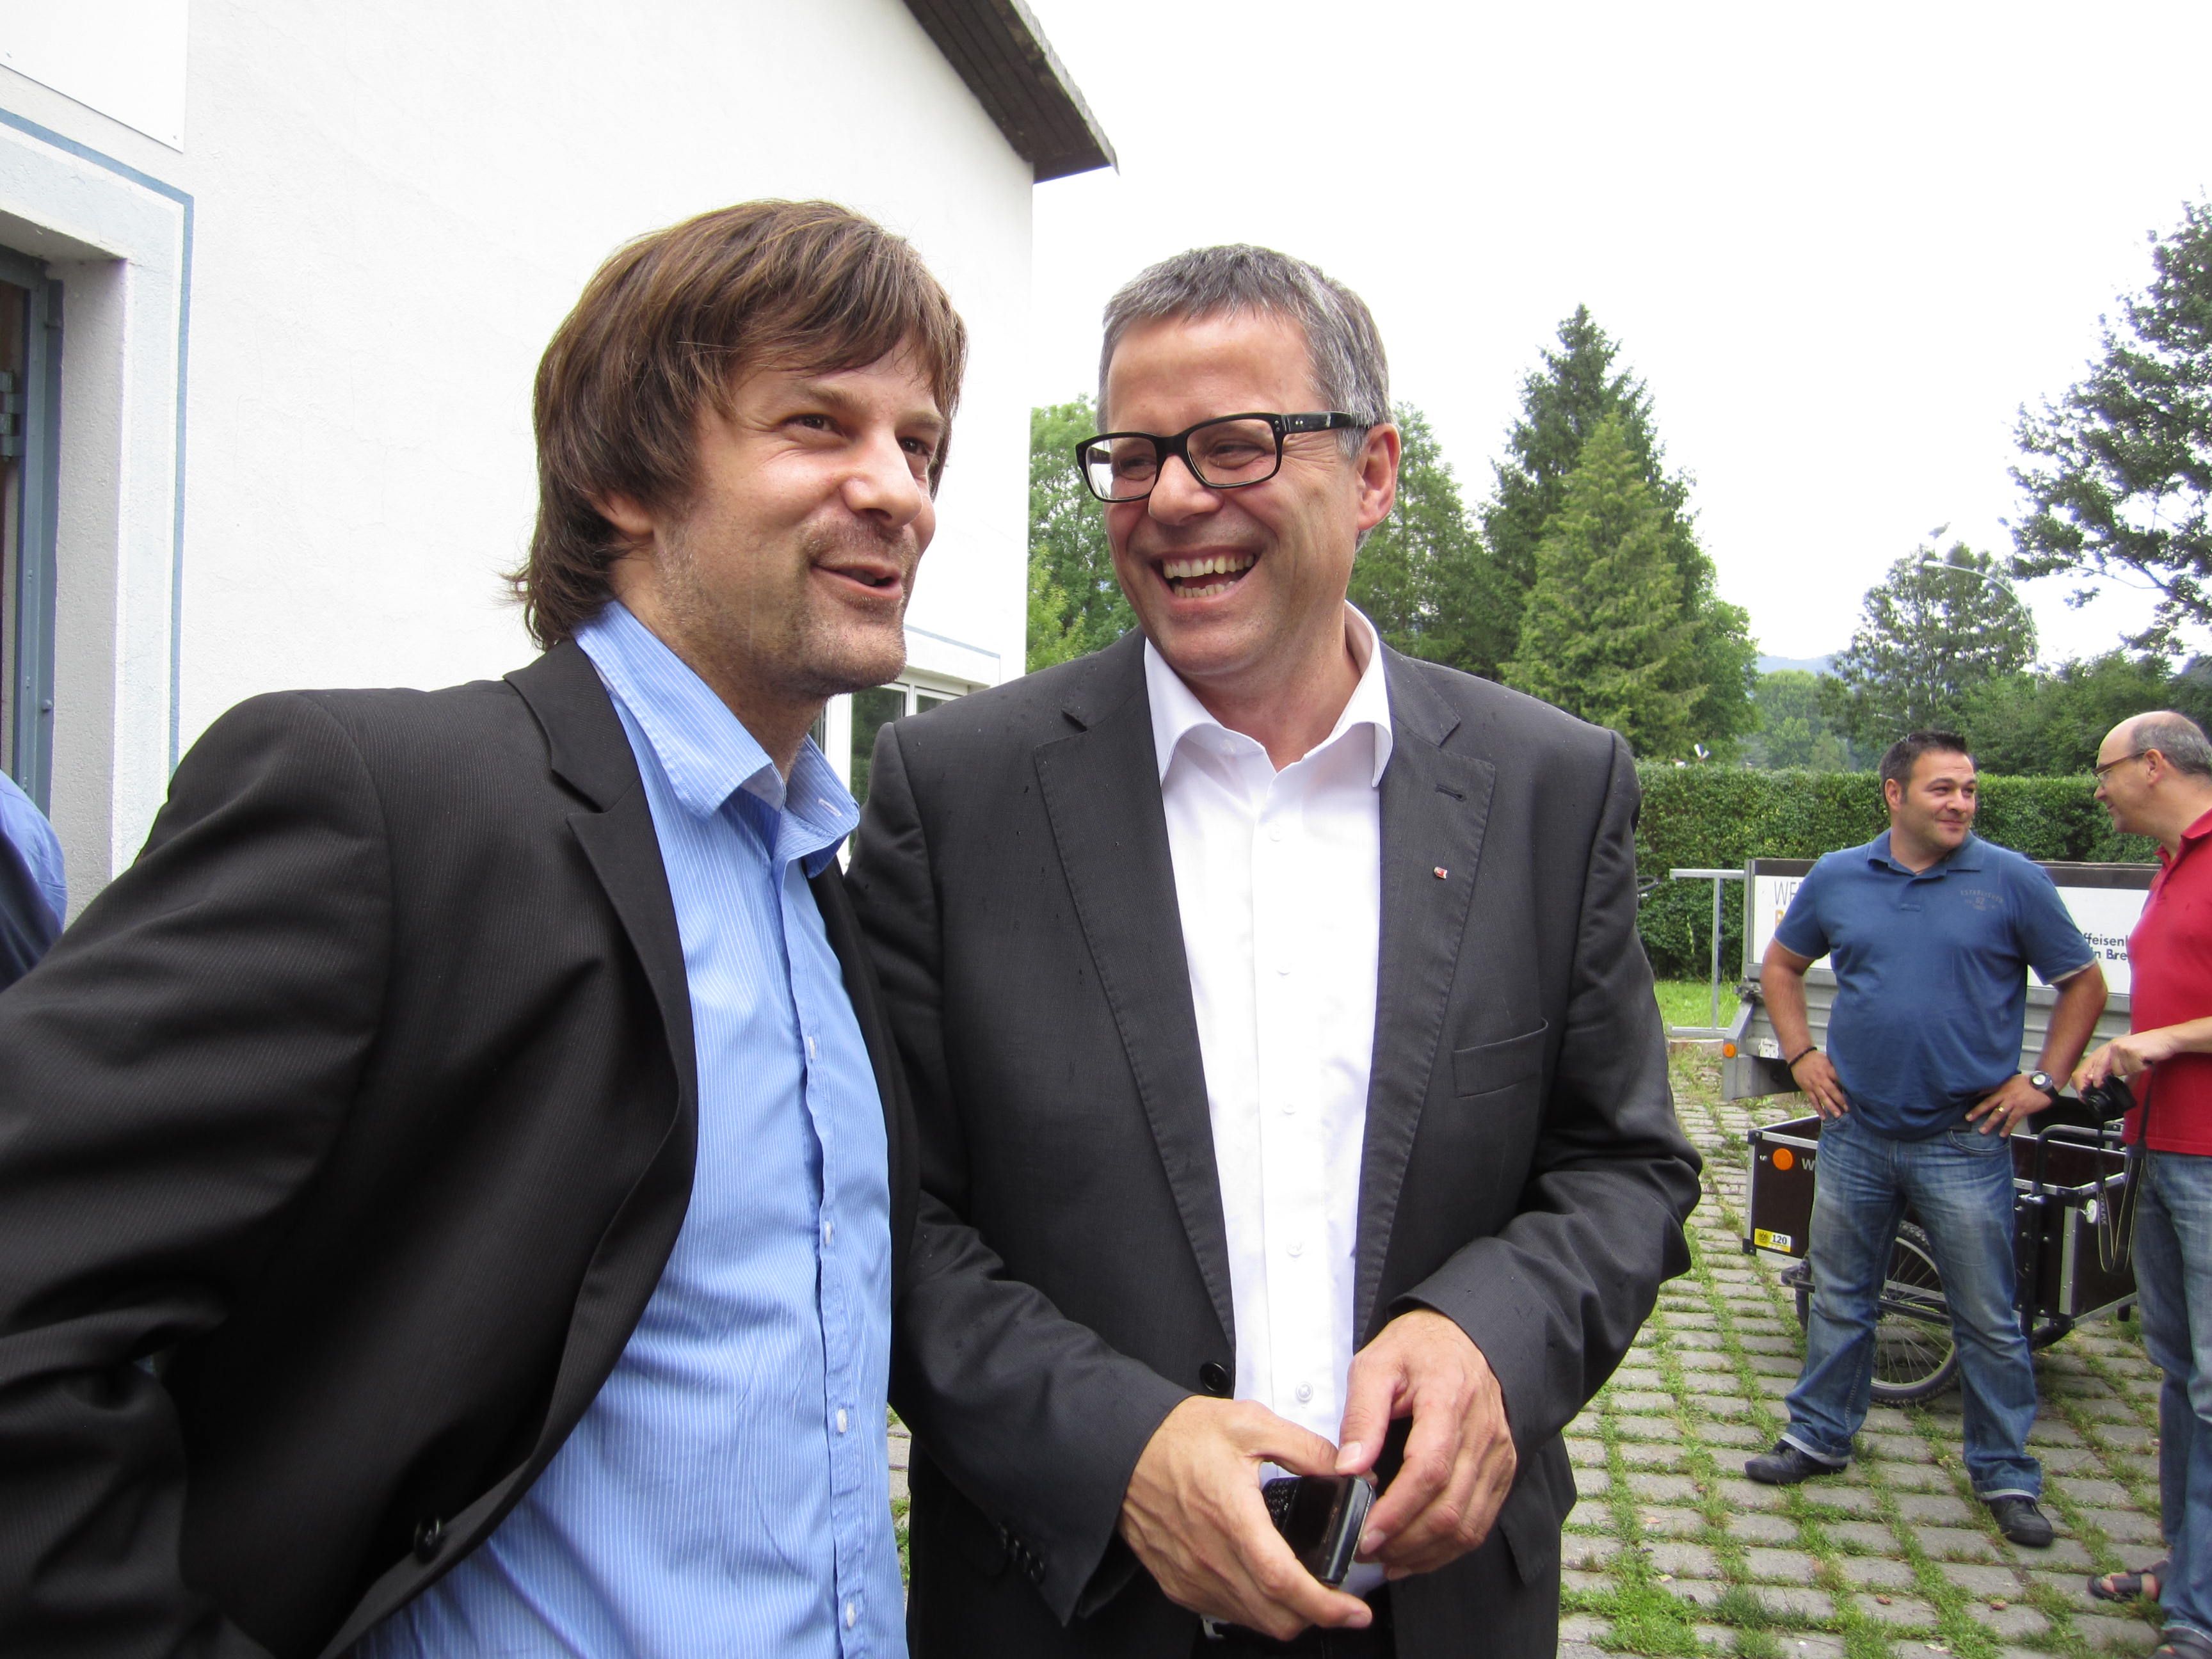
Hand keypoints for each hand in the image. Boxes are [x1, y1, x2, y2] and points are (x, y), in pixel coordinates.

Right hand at [1118, 1396, 1372, 1640]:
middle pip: (1275, 1617)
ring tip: (1305, 1590)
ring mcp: (1191, 1576)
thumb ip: (1305, 1448)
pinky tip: (1264, 1583)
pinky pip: (1225, 1612)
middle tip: (1339, 1600)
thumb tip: (1347, 1469)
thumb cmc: (1177, 1435)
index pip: (1284, 1582)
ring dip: (1286, 1614)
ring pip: (1253, 1620)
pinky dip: (1254, 1609)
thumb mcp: (1249, 1423)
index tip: (1354, 1611)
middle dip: (1317, 1617)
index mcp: (1233, 1517)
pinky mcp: (1178, 1583)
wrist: (1123, 1448)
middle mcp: (1210, 1557)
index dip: (1326, 1606)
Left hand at [1334, 1309, 1515, 1579]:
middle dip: (1406, 1541)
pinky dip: (1448, 1548)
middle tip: (1366, 1550)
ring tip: (1386, 1559)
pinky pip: (1481, 1522)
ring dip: (1426, 1553)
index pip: (1429, 1468)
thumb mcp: (1375, 1364)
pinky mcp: (1502, 1469)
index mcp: (1448, 1399)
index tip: (1366, 1532)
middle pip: (1450, 1507)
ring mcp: (1497, 1454)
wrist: (1466, 1336)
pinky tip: (1417, 1553)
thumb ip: (1362, 1415)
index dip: (1397, 1510)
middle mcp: (1481, 1432)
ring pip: (1469, 1525)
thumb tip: (1349, 1468)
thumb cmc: (1418, 1349)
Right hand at [1788, 1050, 1849, 1118]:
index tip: (1855, 1094)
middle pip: (1832, 1091)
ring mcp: (1814, 1085)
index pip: (1839, 1079)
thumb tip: (1848, 1076)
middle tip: (1848, 1109)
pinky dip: (1818, 1109)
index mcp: (1828, 1070)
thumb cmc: (1816, 1058)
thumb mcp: (1827, 1060)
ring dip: (1830, 1107)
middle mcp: (1821, 1078)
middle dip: (1840, 1100)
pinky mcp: (1807, 1089)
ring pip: (1823, 1097)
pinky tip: (1823, 1117)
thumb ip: (1835, 1068)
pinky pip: (1813, 1100)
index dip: (1847, 1086)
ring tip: (1838, 1115)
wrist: (1798, 1056)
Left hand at [1966, 1073, 2052, 1136]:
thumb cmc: (2028, 1081)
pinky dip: (2007, 1128)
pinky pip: (2012, 1120)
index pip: (1986, 1091)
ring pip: (1999, 1114)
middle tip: (1968, 1118)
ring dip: (1990, 1123)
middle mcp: (2005, 1095)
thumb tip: (1988, 1089)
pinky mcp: (2022, 1110)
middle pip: (1988, 1103)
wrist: (2044, 1084)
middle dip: (1977, 1111)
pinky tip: (2002, 1134)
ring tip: (1983, 1131)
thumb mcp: (2012, 1079)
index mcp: (2002, 1087)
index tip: (1964, 1100)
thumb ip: (2001, 1085)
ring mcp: (2013, 1103)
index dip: (1975, 1096)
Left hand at [2074, 1031, 2174, 1090]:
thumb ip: (2122, 1071)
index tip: (2084, 1088)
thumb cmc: (2149, 1049)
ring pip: (2119, 1071)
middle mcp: (2113, 1046)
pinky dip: (2141, 1069)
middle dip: (2097, 1079)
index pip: (2091, 1062)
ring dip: (2131, 1071)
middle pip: (2098, 1067)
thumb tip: (2119, 1088)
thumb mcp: (2130, 1059)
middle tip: (2098, 1087)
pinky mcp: (2132, 1051)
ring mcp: (2122, 1048)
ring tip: (2140, 1062)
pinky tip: (2146, 1061)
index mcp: (2110, 1047)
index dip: (2086, 1076)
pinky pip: (2132, 1069)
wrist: (2167, 1039)